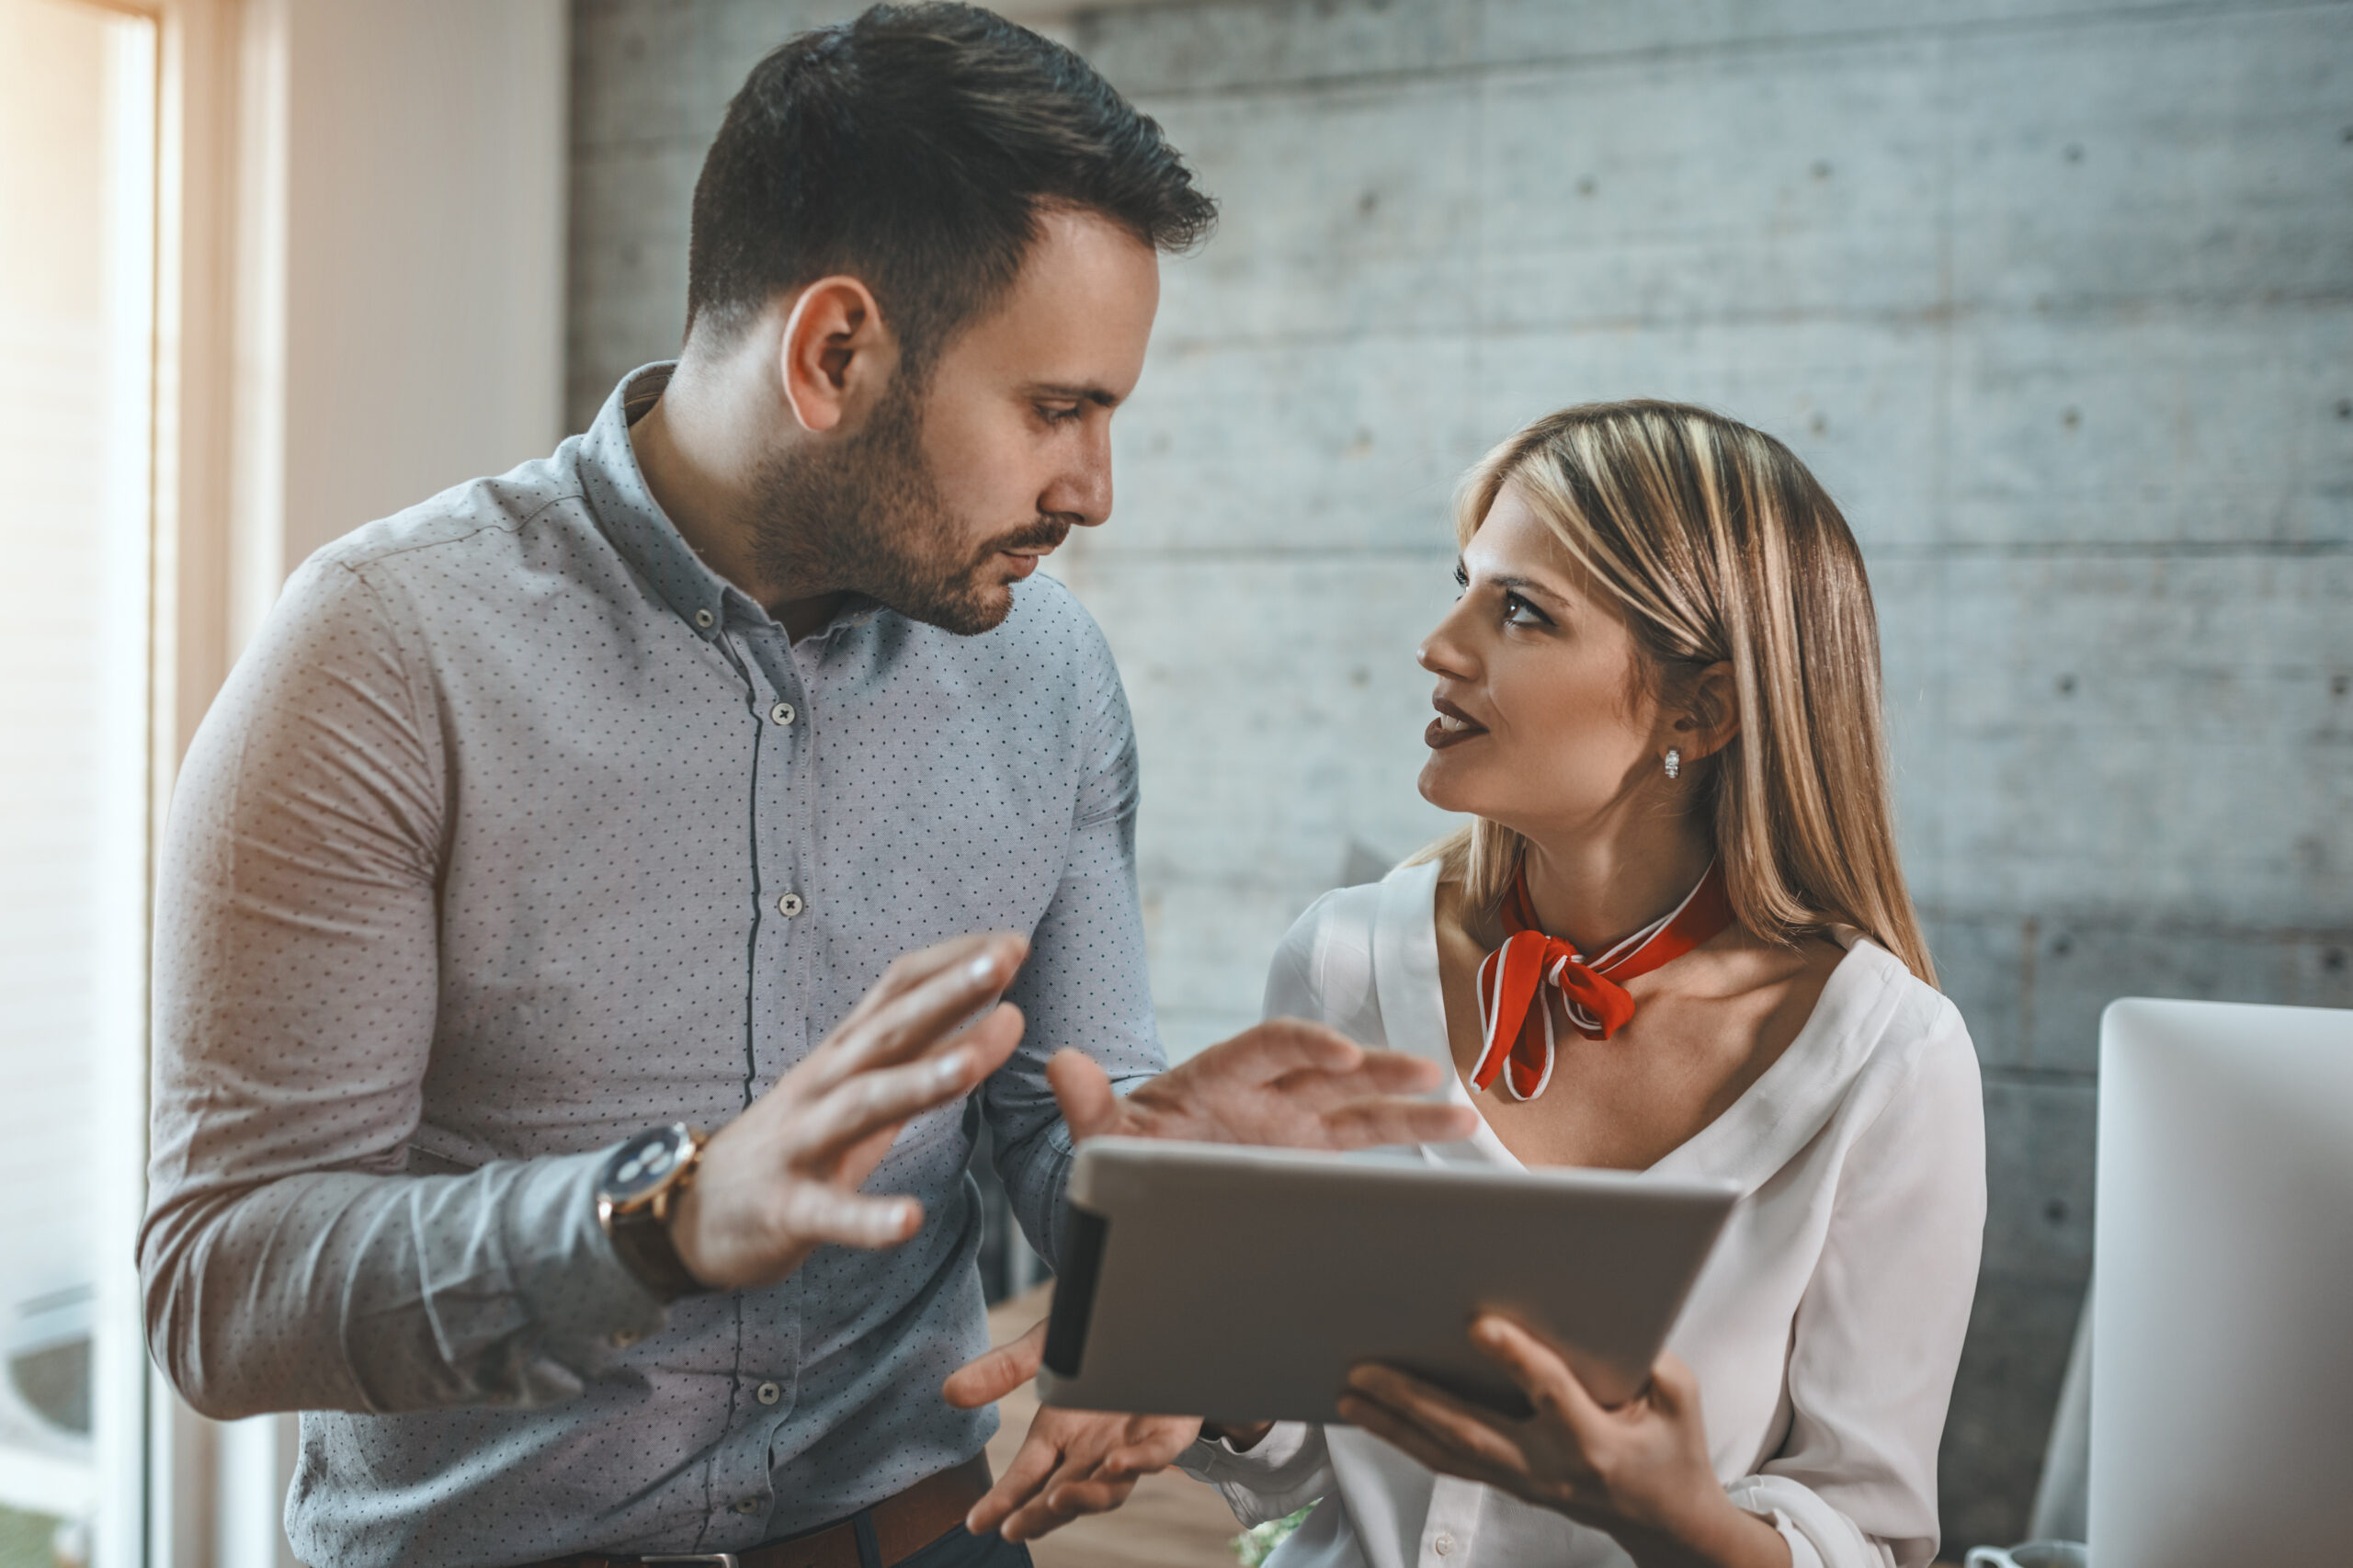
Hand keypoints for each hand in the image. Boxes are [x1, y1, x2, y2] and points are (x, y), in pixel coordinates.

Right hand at [669, 932, 1028, 1290]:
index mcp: (844, 1055)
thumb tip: (1005, 1014)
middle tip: (1003, 963)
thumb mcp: (860, 1088)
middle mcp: (822, 1086)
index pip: (897, 990)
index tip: (1013, 943)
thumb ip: (926, 1053)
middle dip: (946, 995)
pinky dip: (869, 1218)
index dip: (952, 964)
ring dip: (915, 1083)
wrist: (690, 1209)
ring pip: (860, 1105)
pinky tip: (909, 1220)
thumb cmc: (796, 1140)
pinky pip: (829, 1213)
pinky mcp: (786, 1209)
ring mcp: (800, 1145)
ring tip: (969, 1066)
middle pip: (888, 1031)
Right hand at [943, 1318, 1201, 1542]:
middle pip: (1061, 1493)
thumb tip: (950, 1391)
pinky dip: (1139, 1463)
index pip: (1025, 1477)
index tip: (975, 1522)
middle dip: (1037, 1515)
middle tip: (1014, 1528)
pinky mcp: (1169, 1430)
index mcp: (1060, 1435)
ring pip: (1107, 1488)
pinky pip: (1155, 1455)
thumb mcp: (1046, 1348)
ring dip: (1083, 1499)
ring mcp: (1130, 1445)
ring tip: (1055, 1501)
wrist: (1154, 1314)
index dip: (1002, 1501)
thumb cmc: (1099, 1336)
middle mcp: (1092, 1449)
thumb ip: (1004, 1370)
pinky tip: (1116, 1463)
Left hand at [1047, 1019, 1479, 1149]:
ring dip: (1410, 1103)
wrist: (1136, 1190)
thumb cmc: (1122, 1154)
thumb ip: (1089, 1105)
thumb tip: (1062, 1062)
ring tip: (1463, 1110)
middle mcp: (1265, 1092)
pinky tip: (1457, 1130)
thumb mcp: (1104, 1136)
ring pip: (1361, 1104)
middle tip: (1425, 1071)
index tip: (1343, 1053)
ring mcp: (1294, 1123)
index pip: (1269, 1045)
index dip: (1307, 1044)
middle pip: (1329, 1070)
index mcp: (1218, 1076)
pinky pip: (1366, 1140)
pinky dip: (1409, 1134)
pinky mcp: (1312, 1156)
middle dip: (1378, 1068)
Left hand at [1336, 1317, 1789, 1567]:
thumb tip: (1595, 1311)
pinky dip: (1406, 1439)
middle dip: (1413, 1401)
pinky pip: (1450, 1462)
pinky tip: (1371, 1417)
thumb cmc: (1673, 1448)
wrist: (1667, 1524)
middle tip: (1364, 1369)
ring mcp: (1525, 1482)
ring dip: (1393, 1424)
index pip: (1551, 1394)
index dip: (1516, 1359)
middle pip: (1471, 1434)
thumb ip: (1646, 1359)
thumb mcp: (1680, 1398)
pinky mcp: (1510, 1484)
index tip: (1478, 1322)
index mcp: (1597, 1442)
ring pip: (1448, 1454)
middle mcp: (1550, 1467)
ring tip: (1348, 1393)